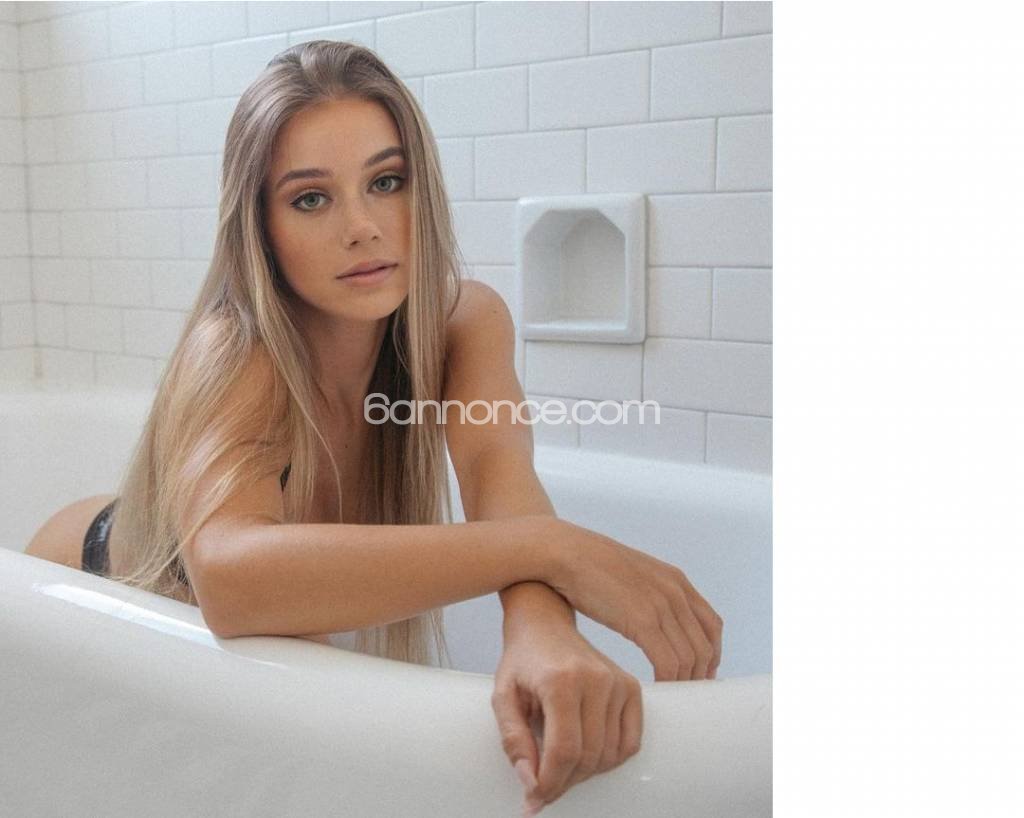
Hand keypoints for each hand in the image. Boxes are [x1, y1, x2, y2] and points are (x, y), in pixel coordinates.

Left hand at [491, 625, 641, 814]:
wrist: (545, 625)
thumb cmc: (523, 660)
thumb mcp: (503, 696)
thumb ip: (513, 740)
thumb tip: (530, 781)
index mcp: (560, 680)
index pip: (563, 750)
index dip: (550, 783)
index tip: (535, 798)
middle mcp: (595, 680)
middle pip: (588, 757)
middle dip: (564, 782)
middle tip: (543, 788)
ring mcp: (617, 682)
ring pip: (609, 755)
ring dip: (585, 773)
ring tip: (561, 766)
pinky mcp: (631, 687)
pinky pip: (630, 742)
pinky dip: (611, 760)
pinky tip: (588, 755)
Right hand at [543, 520, 723, 681]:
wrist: (564, 551)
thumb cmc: (588, 566)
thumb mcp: (632, 575)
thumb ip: (648, 593)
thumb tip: (650, 619)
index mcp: (676, 580)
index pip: (712, 625)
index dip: (711, 654)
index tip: (700, 674)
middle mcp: (675, 591)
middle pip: (705, 645)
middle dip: (700, 674)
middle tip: (686, 694)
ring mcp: (661, 605)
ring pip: (689, 658)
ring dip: (683, 682)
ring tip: (668, 696)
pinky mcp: (642, 620)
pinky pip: (668, 662)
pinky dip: (667, 681)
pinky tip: (654, 688)